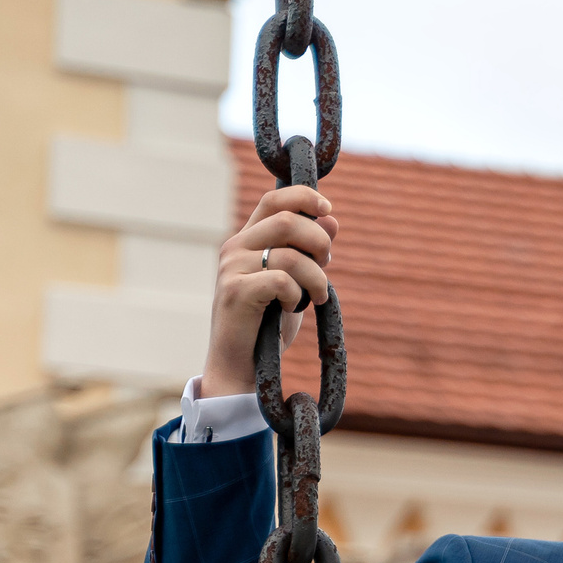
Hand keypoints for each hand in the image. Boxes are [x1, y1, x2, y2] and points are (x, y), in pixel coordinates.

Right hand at [202, 185, 339, 398]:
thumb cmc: (269, 324)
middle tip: (327, 266)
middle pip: (287, 221)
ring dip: (316, 277)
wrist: (243, 365)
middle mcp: (236, 247)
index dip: (303, 198)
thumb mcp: (297, 283)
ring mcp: (232, 268)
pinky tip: (291, 308)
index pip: (274, 200)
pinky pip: (282, 281)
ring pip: (290, 254)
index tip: (328, 208)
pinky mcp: (235, 291)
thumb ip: (310, 253)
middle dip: (319, 242)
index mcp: (249, 240)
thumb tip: (331, 219)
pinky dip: (297, 295)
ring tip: (317, 297)